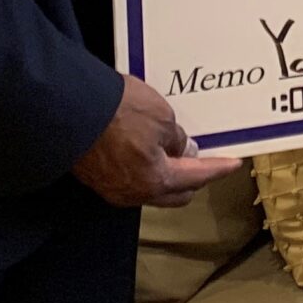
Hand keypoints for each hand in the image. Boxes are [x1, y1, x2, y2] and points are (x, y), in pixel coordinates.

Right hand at [72, 75, 242, 207]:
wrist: (70, 109)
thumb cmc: (117, 112)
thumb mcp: (161, 117)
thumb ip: (176, 137)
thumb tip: (181, 148)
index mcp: (156, 180)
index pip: (197, 177)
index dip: (218, 168)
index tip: (232, 164)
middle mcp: (135, 193)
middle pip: (176, 193)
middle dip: (194, 177)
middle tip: (203, 157)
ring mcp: (113, 189)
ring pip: (152, 188)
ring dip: (168, 173)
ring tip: (174, 149)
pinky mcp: (97, 178)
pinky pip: (132, 180)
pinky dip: (147, 169)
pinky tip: (147, 149)